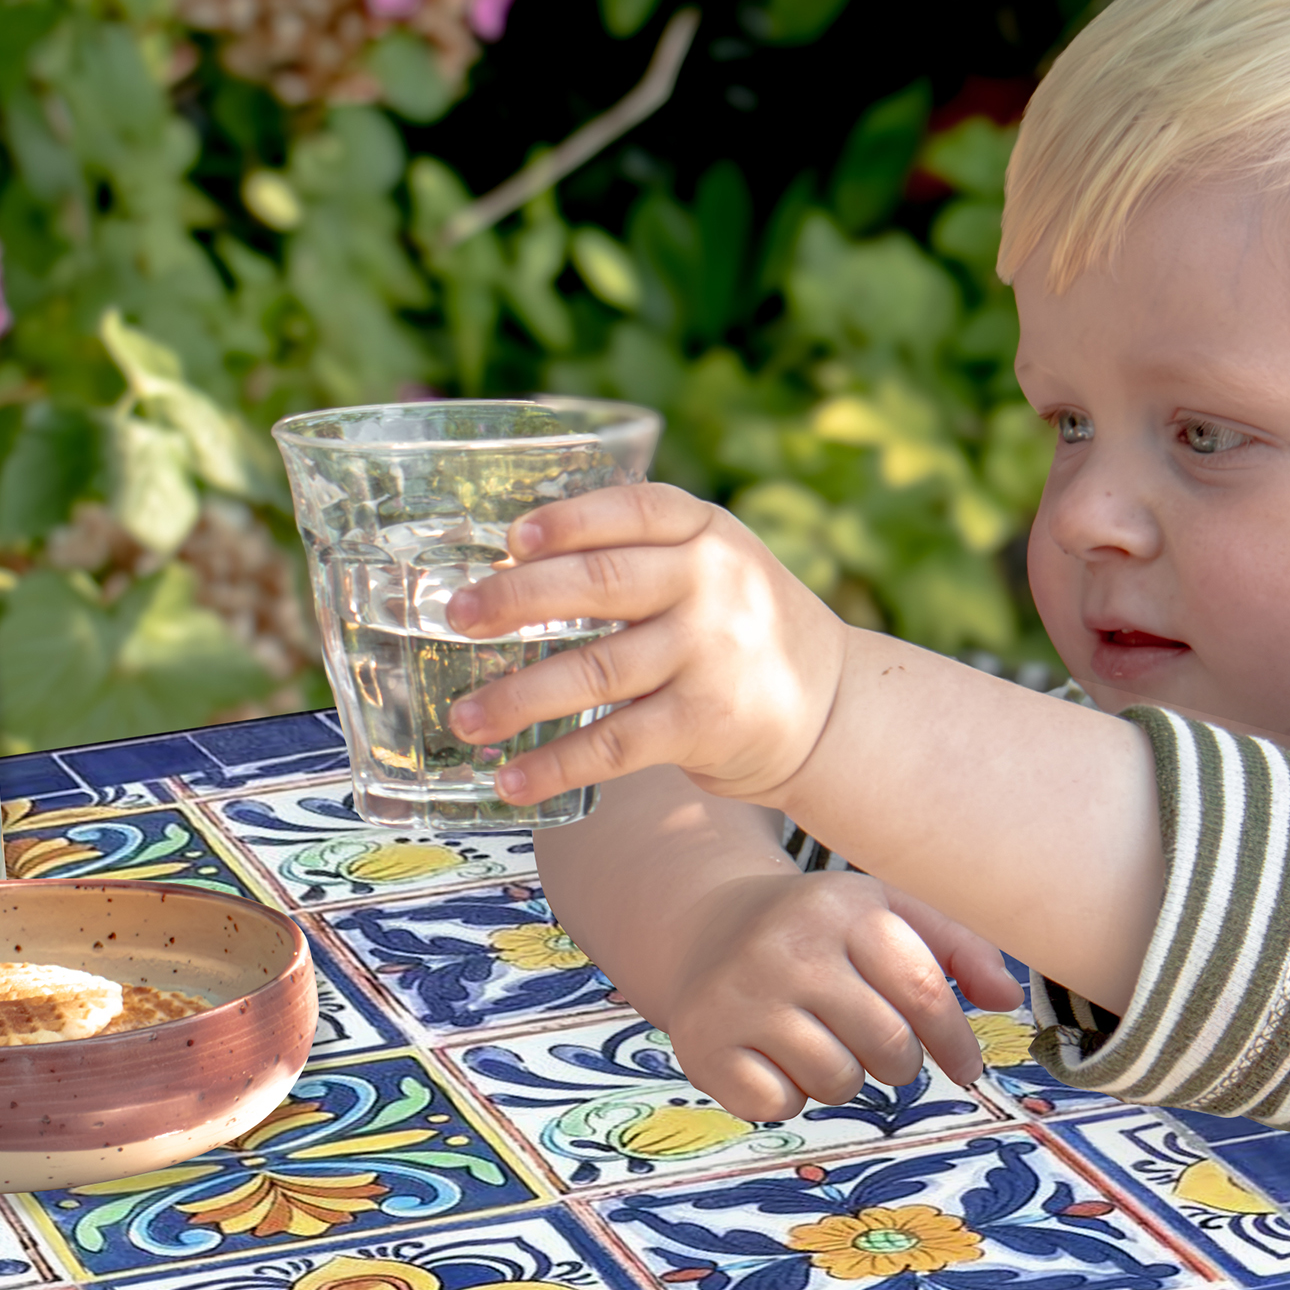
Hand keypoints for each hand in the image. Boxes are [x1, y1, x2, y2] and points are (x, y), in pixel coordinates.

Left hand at [444, 485, 852, 808]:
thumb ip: (637, 559)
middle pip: (600, 582)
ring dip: (518, 698)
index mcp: (706, 532)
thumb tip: (506, 574)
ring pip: (595, 670)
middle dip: (518, 599)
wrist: (834, 709)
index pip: (632, 509)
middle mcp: (712, 584)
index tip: (510, 538)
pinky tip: (512, 779)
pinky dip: (556, 765)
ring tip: (464, 718)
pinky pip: (614, 745)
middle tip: (455, 615)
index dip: (568, 520)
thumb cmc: (741, 632)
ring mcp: (711, 653)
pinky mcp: (706, 721)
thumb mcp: (712, 569)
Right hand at [647, 868, 1020, 1121]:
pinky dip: (786, 1095)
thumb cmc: (819, 930)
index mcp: (843, 907)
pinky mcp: (702, 1043)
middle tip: (879, 1047)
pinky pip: (778, 1105)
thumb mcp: (885, 911)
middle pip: (889, 1048)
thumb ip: (956, 946)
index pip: (926, 993)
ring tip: (821, 1042)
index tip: (966, 1067)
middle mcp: (787, 947)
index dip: (957, 1042)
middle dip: (899, 1063)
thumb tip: (1006, 998)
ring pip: (837, 1083)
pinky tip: (774, 1057)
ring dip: (842, 1078)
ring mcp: (740, 996)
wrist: (705, 928)